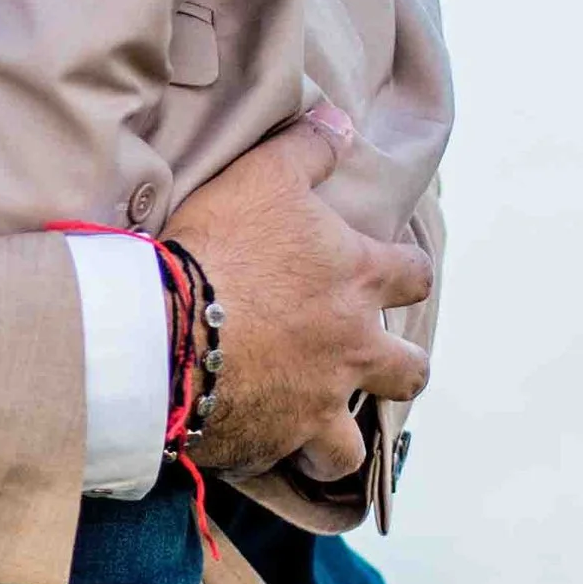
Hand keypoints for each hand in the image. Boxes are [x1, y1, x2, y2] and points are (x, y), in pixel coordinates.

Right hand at [167, 106, 430, 481]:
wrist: (168, 327)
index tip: (395, 275)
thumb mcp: (263, 175)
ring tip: (320, 433)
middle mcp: (353, 348)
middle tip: (372, 365)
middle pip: (409, 372)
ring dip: (341, 440)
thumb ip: (309, 146)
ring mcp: (318, 403)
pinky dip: (277, 461)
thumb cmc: (220, 245)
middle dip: (399, 370)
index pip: (413, 275)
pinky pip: (287, 466)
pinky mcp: (276, 444)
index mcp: (357, 279)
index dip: (407, 273)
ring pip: (354, 444)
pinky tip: (257, 451)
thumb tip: (342, 117)